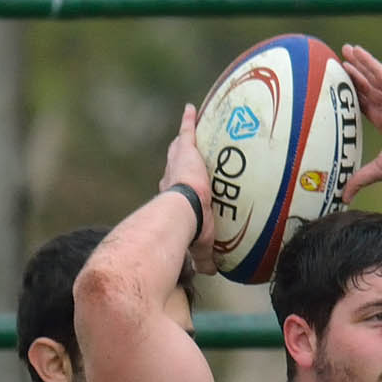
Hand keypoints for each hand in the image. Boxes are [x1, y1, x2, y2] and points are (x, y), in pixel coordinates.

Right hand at [160, 105, 217, 273]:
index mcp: (172, 202)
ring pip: (179, 149)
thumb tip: (211, 272)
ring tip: (188, 128)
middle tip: (181, 154)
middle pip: (173, 167)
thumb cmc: (189, 233)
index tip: (178, 188)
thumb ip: (205, 259)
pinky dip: (188, 121)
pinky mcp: (185, 153)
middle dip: (176, 161)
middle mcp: (170, 180)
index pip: (173, 192)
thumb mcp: (200, 247)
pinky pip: (187, 132)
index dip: (176, 189)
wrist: (182, 214)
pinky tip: (190, 108)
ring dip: (183, 140)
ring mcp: (177, 165)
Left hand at [338, 43, 381, 200]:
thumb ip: (361, 178)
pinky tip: (355, 51)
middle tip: (336, 63)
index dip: (351, 98)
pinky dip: (367, 60)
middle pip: (366, 88)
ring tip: (344, 51)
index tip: (337, 90)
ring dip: (358, 63)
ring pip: (372, 75)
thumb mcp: (380, 169)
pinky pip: (379, 70)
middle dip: (353, 76)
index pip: (365, 106)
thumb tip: (343, 198)